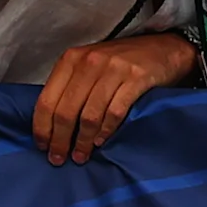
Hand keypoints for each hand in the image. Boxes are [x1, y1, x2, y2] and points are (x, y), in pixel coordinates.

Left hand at [30, 32, 198, 164]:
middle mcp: (89, 62)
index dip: (41, 127)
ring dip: (83, 141)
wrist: (165, 48)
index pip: (46, 99)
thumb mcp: (90, 65)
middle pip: (65, 111)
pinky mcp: (136, 78)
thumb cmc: (123, 61)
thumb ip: (71, 86)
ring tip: (81, 155)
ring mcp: (113, 69)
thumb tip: (52, 124)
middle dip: (60, 140)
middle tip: (59, 158)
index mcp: (72, 59)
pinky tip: (101, 141)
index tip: (42, 146)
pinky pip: (115, 113)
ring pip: (89, 115)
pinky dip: (106, 131)